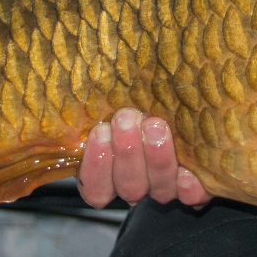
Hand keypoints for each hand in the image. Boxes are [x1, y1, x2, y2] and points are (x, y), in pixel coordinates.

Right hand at [77, 107, 211, 208]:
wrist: (181, 96)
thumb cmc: (135, 94)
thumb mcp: (109, 95)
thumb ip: (91, 96)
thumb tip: (60, 58)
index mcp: (107, 173)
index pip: (94, 188)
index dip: (96, 167)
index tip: (99, 132)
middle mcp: (136, 184)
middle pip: (129, 187)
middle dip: (127, 153)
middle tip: (127, 118)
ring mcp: (166, 186)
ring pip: (159, 190)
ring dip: (156, 159)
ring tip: (155, 125)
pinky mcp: (196, 184)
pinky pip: (194, 197)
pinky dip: (191, 188)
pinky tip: (190, 172)